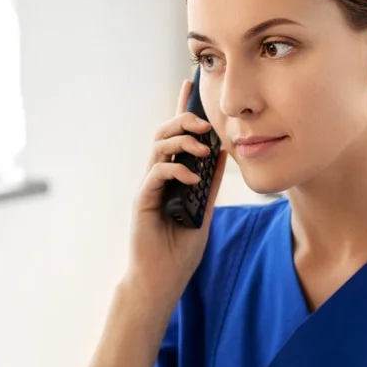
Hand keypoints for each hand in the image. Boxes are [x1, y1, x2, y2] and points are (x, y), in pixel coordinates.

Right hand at [125, 77, 227, 301]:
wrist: (161, 280)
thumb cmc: (179, 250)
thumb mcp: (203, 211)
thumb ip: (210, 184)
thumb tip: (224, 154)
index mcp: (171, 177)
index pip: (176, 137)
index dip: (181, 110)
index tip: (189, 86)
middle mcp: (157, 178)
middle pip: (164, 134)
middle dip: (184, 120)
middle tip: (205, 123)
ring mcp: (148, 188)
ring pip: (158, 147)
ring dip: (181, 140)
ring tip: (202, 148)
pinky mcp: (143, 201)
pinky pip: (156, 173)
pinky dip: (176, 169)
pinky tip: (193, 177)